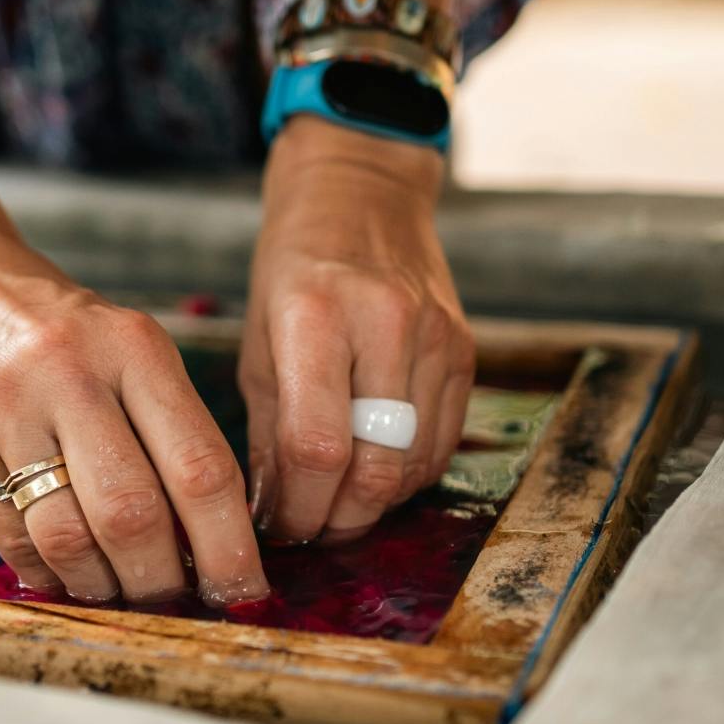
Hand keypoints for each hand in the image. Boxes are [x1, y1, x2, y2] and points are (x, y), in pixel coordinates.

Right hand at [0, 227, 270, 607]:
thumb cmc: (55, 325)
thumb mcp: (125, 346)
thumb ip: (168, 427)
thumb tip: (209, 541)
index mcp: (133, 347)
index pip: (200, 466)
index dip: (228, 545)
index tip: (243, 587)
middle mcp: (70, 373)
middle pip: (134, 513)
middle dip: (162, 578)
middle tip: (176, 599)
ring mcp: (4, 408)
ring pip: (68, 536)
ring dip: (103, 586)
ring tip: (120, 590)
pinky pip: (11, 536)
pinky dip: (48, 574)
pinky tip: (67, 574)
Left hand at [242, 115, 474, 544]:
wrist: (361, 193)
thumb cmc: (293, 268)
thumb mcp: (258, 340)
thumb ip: (266, 430)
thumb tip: (271, 513)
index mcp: (316, 316)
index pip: (316, 446)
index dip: (298, 507)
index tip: (279, 527)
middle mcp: (384, 325)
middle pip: (376, 468)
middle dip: (339, 519)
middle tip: (310, 530)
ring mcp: (435, 338)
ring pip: (414, 465)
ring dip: (375, 505)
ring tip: (337, 507)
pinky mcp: (466, 351)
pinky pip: (441, 443)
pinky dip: (407, 474)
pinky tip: (374, 473)